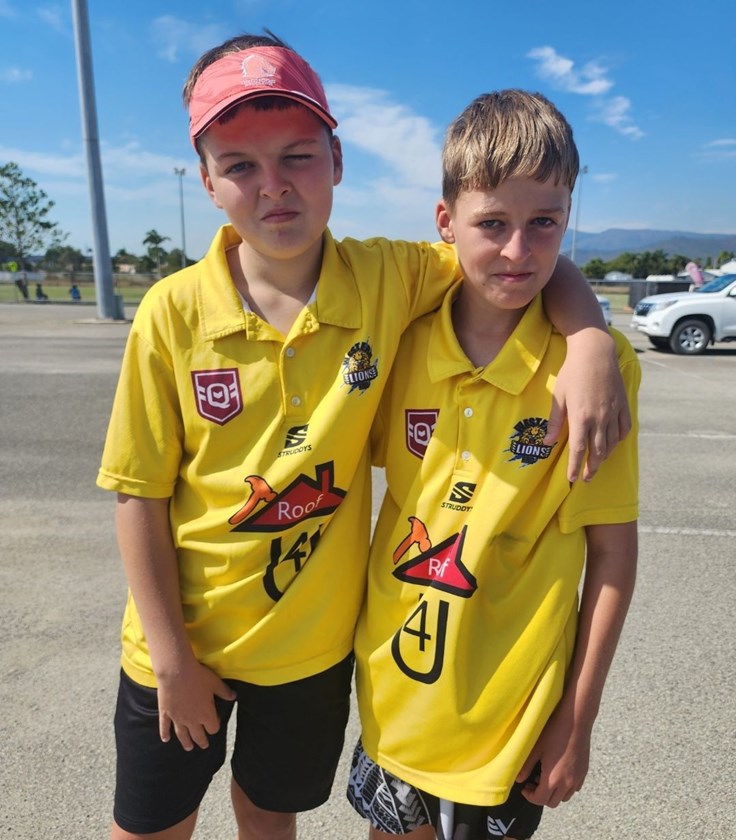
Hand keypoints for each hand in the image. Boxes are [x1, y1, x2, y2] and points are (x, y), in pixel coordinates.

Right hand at [156, 657, 236, 750]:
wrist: (176, 672)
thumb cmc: (198, 677)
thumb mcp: (215, 683)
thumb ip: (225, 692)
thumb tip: (234, 696)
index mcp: (206, 714)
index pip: (213, 728)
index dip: (215, 726)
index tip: (216, 721)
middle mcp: (192, 720)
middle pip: (198, 735)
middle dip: (202, 741)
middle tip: (203, 746)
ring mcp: (177, 718)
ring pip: (182, 735)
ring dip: (186, 742)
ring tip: (189, 748)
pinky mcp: (165, 713)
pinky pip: (165, 727)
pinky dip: (164, 734)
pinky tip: (165, 740)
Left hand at [516, 705, 590, 807]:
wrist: (575, 721)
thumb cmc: (554, 732)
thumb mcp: (536, 748)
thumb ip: (526, 766)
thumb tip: (517, 779)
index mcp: (553, 779)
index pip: (540, 799)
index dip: (530, 796)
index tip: (524, 787)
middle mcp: (567, 783)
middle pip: (553, 802)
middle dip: (541, 797)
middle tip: (533, 783)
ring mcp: (578, 778)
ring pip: (565, 797)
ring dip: (554, 793)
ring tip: (546, 777)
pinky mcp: (584, 772)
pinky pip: (574, 788)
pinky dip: (565, 787)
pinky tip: (559, 773)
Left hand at [546, 328, 630, 481]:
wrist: (595, 353)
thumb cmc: (572, 373)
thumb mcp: (558, 397)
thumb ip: (555, 421)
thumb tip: (548, 442)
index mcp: (581, 417)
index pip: (579, 450)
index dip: (576, 467)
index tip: (572, 479)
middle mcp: (600, 418)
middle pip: (597, 451)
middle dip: (592, 468)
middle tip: (586, 478)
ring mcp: (614, 412)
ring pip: (612, 443)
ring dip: (605, 457)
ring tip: (597, 464)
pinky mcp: (623, 405)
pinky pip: (624, 429)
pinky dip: (619, 440)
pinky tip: (612, 445)